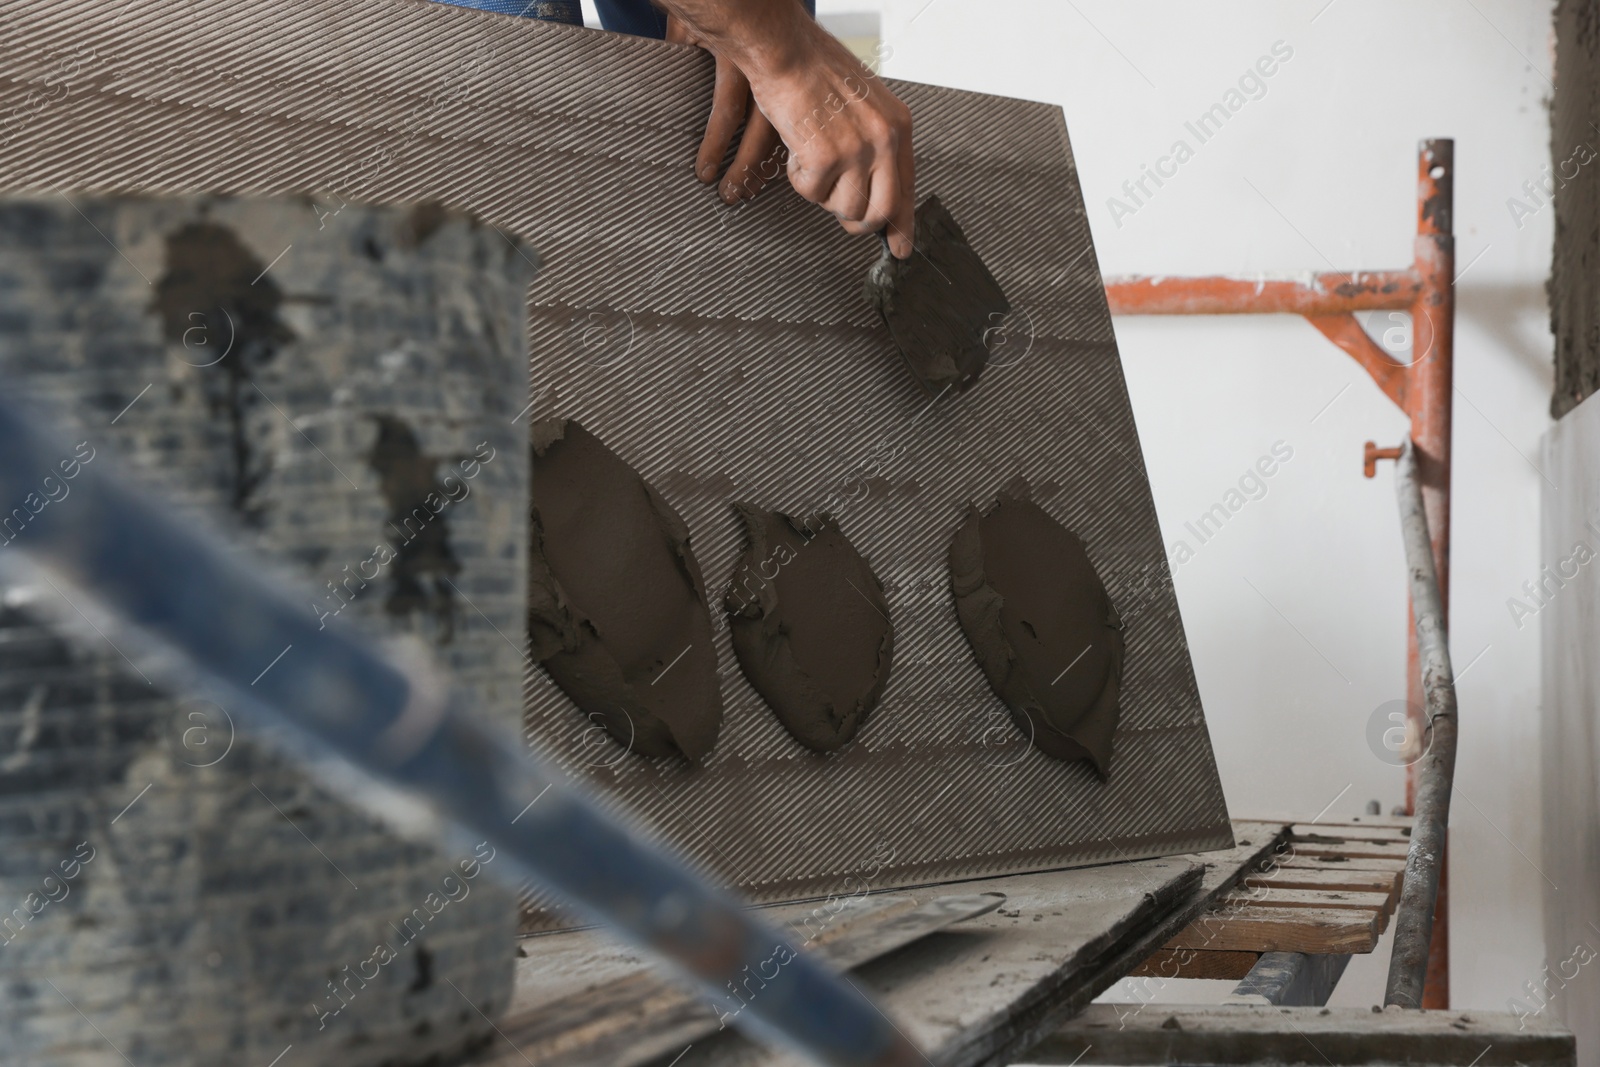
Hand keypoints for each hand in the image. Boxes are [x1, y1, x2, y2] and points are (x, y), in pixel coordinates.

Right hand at [658, 0, 915, 257]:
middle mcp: (884, 139)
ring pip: (843, 208)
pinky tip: (795, 147)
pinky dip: (797, 176)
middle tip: (841, 218)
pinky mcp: (824, 156)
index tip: (900, 249)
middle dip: (856, 222)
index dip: (901, 223)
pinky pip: (810, 192)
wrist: (783, 47)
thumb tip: (876, 184)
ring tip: (810, 160)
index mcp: (897, 125)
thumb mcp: (861, 103)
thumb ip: (874, 141)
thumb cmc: (812, 68)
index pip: (906, 187)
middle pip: (878, 211)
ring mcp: (856, 149)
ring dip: (821, 193)